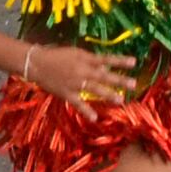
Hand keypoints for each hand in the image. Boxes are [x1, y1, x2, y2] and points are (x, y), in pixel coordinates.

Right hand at [23, 37, 151, 105]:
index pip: (106, 59)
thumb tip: (105, 68)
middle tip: (133, 84)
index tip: (135, 62)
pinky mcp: (66, 94)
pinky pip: (77, 103)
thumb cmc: (57, 56)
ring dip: (108, 94)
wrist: (36, 64)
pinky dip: (86, 110)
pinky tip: (94, 118)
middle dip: (119, 80)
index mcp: (85, 59)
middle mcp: (82, 71)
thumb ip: (91, 61)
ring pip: (94, 90)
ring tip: (121, 100)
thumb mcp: (76, 53)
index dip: (120, 61)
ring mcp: (74, 84)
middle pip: (103, 76)